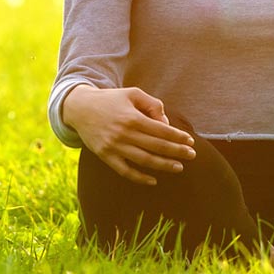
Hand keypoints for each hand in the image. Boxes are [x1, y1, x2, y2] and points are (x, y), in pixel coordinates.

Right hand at [62, 85, 196, 184]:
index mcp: (132, 117)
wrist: (81, 109)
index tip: (190, 141)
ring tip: (179, 167)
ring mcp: (114, 147)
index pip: (161, 130)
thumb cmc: (112, 99)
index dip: (177, 137)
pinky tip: (153, 180)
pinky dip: (139, 178)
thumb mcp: (133, 94)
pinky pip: (125, 171)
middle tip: (192, 155)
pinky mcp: (105, 156)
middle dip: (176, 151)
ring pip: (143, 160)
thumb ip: (152, 105)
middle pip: (156, 146)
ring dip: (163, 165)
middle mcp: (124, 134)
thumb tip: (165, 124)